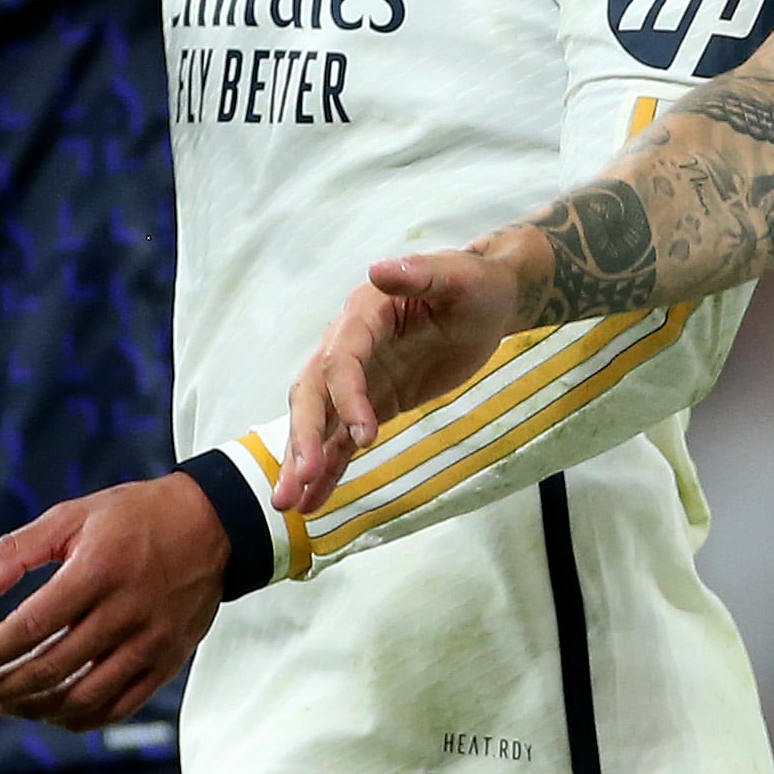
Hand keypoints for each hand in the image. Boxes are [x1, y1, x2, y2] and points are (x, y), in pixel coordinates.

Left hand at [0, 473, 229, 728]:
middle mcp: (127, 611)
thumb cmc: (135, 517)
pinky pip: (118, 706)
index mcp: (99, 570)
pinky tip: (51, 711)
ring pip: (83, 697)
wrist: (214, 525)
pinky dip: (79, 718)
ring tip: (5, 702)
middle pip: (53, 667)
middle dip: (2, 685)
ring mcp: (151, 641)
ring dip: (34, 708)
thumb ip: (17, 549)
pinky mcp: (168, 661)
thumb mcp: (74, 515)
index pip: (33, 625)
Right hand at [278, 245, 533, 513]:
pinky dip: (327, 471)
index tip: (363, 436)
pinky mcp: (369, 403)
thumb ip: (420, 275)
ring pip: (317, 421)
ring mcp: (356, 379)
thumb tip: (378, 269)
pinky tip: (311, 504)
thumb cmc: (476, 286)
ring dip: (301, 461)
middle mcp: (348, 346)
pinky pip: (340, 441)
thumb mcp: (459, 278)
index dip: (347, 397)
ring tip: (287, 504)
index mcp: (364, 313)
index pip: (342, 359)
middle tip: (300, 479)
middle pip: (313, 393)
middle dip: (304, 436)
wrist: (487, 303)